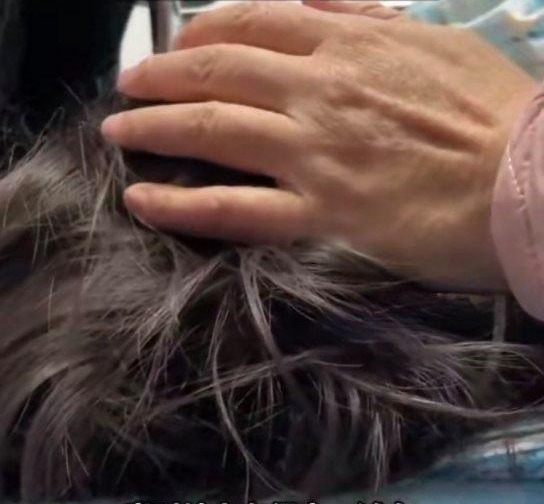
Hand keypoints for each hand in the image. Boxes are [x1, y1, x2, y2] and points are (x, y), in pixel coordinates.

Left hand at [101, 1, 536, 290]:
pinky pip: (233, 210)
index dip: (202, 32)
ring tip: (118, 135)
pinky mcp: (321, 219)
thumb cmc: (496, 118)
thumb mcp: (439, 46)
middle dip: (161, 78)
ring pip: (211, 134)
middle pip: (217, 73)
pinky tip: (143, 202)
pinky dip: (181, 206)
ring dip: (154, 131)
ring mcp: (315, 157)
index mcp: (352, 48)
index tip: (175, 48)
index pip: (253, 23)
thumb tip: (322, 5)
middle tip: (129, 89)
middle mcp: (321, 95)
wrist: (531, 186)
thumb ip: (374, 22)